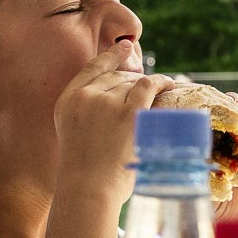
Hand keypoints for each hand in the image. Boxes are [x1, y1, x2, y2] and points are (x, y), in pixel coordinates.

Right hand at [53, 41, 174, 207]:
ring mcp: (107, 103)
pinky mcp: (130, 113)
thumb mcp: (74, 136)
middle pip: (116, 76)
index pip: (92, 69)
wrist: (88, 190)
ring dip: (148, 84)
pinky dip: (161, 83)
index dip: (111, 55)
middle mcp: (85, 97)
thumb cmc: (84, 175)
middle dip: (133, 79)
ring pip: (132, 82)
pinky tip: (169, 85)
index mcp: (67, 101)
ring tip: (163, 87)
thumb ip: (87, 116)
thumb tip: (116, 104)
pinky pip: (148, 87)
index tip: (125, 46)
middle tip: (147, 87)